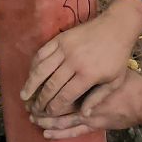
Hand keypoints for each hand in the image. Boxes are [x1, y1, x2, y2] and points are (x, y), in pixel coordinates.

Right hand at [20, 0, 141, 114]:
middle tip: (34, 109)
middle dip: (40, 100)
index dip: (54, 107)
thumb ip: (99, 98)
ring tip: (24, 96)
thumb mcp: (115, 80)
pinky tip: (30, 74)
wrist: (117, 27)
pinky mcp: (60, 38)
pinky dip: (34, 65)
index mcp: (88, 75)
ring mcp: (65, 49)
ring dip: (31, 84)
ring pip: (42, 70)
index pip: (65, 96)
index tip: (47, 113)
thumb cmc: (118, 56)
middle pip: (51, 85)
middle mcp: (74, 62)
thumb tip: (83, 114)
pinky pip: (42, 53)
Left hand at [29, 72, 141, 139]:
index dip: (45, 88)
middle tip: (28, 104)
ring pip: (61, 118)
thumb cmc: (128, 83)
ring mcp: (88, 114)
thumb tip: (77, 61)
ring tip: (32, 118)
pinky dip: (59, 133)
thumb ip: (92, 69)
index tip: (35, 88)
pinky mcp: (94, 126)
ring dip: (45, 119)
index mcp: (85, 82)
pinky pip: (73, 131)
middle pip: (56, 102)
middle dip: (41, 104)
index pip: (60, 86)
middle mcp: (84, 99)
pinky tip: (46, 133)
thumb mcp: (107, 71)